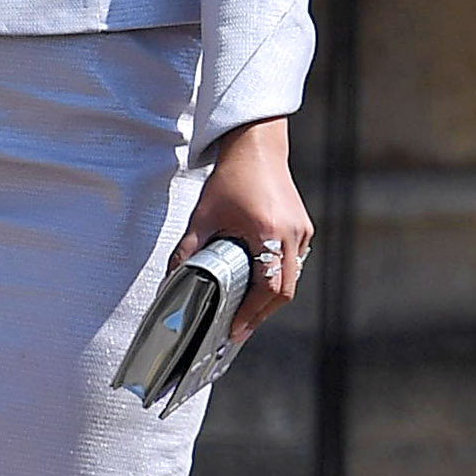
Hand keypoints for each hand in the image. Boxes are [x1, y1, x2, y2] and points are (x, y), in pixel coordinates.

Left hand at [170, 118, 311, 347]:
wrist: (257, 147)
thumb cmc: (233, 177)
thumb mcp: (204, 214)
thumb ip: (188, 248)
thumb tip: (172, 278)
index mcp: (270, 233)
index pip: (269, 287)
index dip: (253, 313)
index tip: (235, 329)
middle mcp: (292, 235)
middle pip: (284, 291)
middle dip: (261, 313)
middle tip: (238, 329)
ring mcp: (302, 231)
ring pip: (292, 279)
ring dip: (270, 298)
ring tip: (246, 313)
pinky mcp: (303, 228)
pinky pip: (294, 263)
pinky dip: (278, 278)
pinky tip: (258, 286)